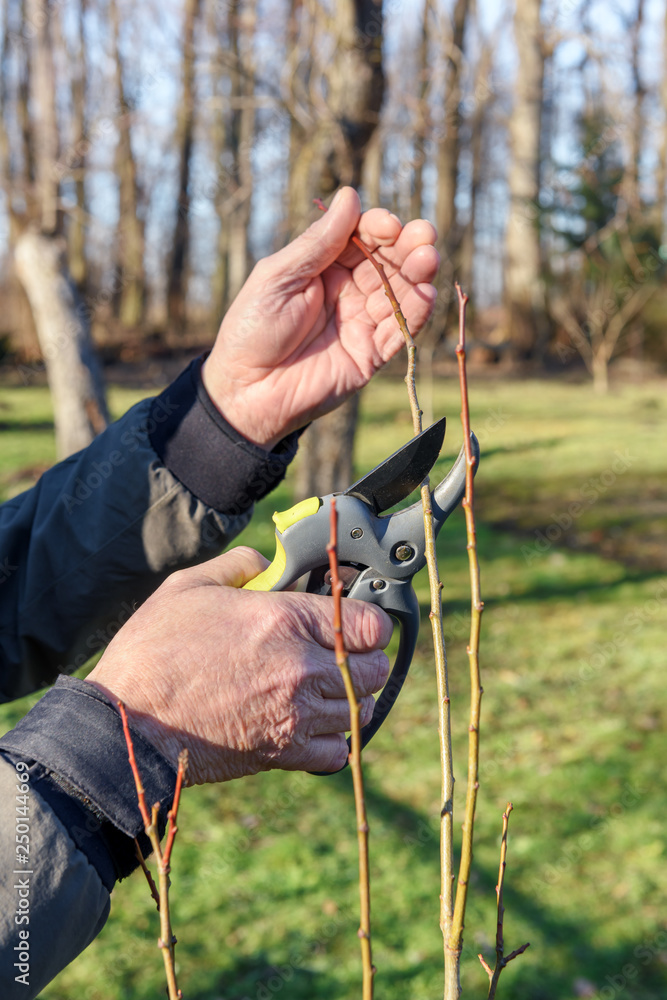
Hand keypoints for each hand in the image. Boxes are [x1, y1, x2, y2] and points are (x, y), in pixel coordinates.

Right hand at [86, 547, 392, 783]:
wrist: (127, 723)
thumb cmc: (153, 651)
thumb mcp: (190, 586)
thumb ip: (239, 565)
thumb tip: (266, 563)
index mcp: (284, 620)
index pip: (372, 625)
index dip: (368, 622)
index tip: (353, 623)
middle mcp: (301, 668)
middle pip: (376, 670)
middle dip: (363, 659)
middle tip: (337, 655)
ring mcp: (295, 715)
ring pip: (362, 710)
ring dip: (350, 699)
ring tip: (323, 689)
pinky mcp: (283, 753)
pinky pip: (338, 752)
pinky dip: (333, 741)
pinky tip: (310, 724)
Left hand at [202, 187, 438, 449]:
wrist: (247, 390)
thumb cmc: (252, 329)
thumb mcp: (279, 277)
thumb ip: (318, 242)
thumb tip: (350, 196)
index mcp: (322, 267)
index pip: (361, 238)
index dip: (379, 228)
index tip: (389, 224)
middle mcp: (347, 291)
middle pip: (387, 262)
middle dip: (408, 246)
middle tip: (424, 235)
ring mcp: (361, 323)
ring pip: (400, 293)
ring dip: (418, 274)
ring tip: (428, 258)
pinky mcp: (371, 355)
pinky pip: (401, 332)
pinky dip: (416, 313)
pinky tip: (425, 293)